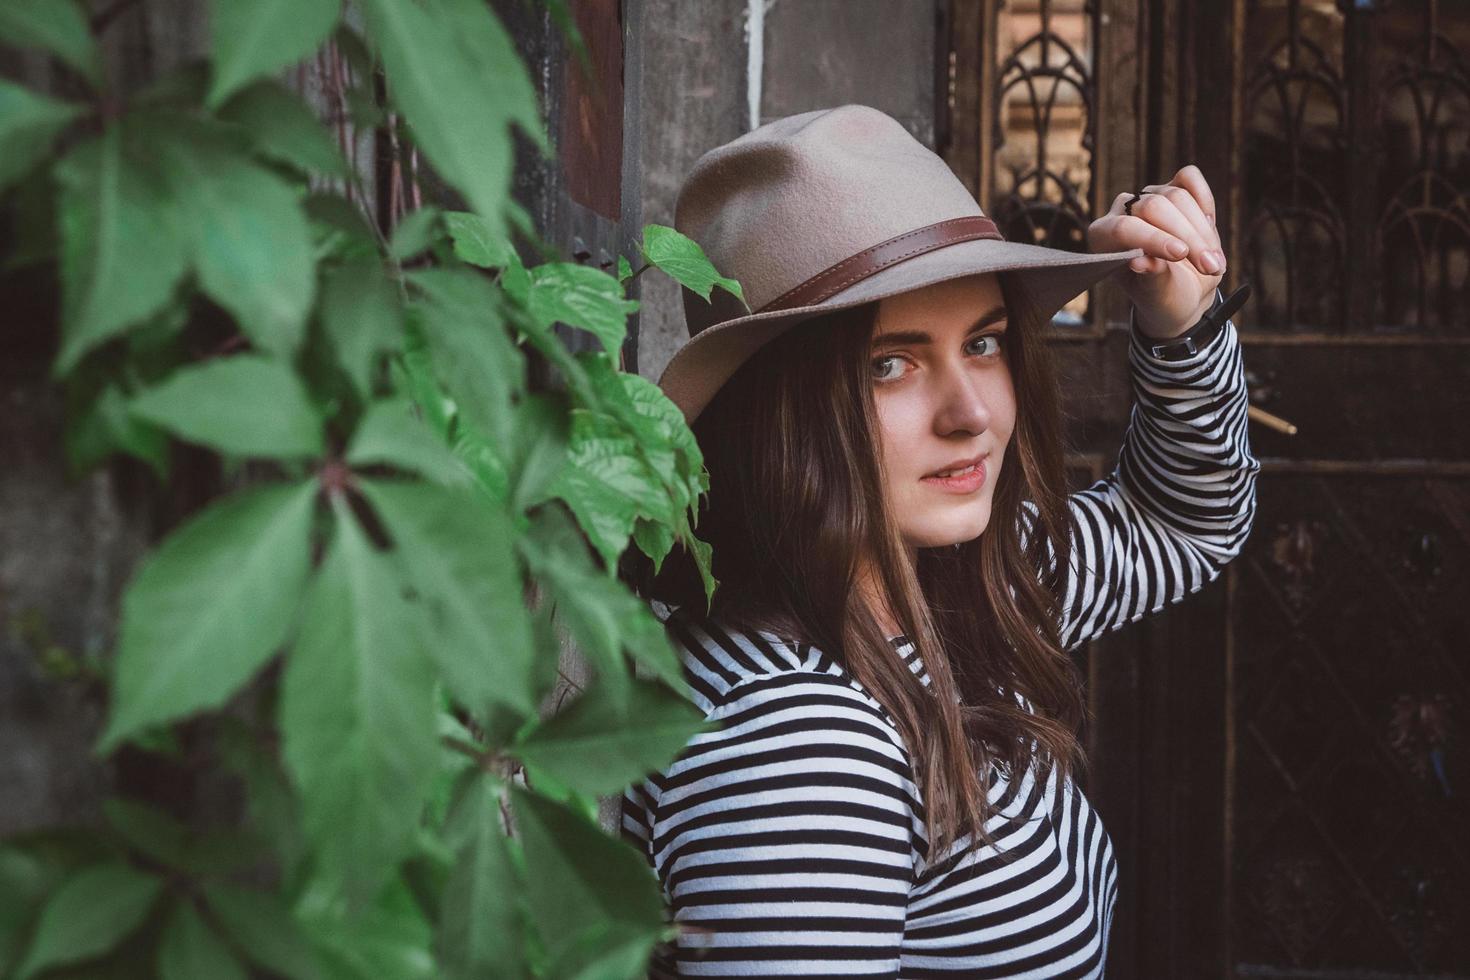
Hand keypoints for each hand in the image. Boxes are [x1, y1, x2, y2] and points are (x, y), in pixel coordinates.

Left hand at [1086, 165, 1224, 338]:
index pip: (1123, 228)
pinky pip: (1189, 178)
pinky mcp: (1172, 187)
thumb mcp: (1156, 296)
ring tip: (1214, 264)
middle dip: (1188, 237)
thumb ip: (1149, 278)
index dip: (1153, 238)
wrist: (1181, 290)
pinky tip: (1209, 226)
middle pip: (1154, 207)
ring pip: (1177, 195)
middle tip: (1210, 268)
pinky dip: (1205, 200)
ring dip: (1203, 231)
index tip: (1180, 254)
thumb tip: (1140, 262)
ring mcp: (1147, 196)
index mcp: (1103, 239)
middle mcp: (1121, 212)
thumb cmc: (1161, 295)